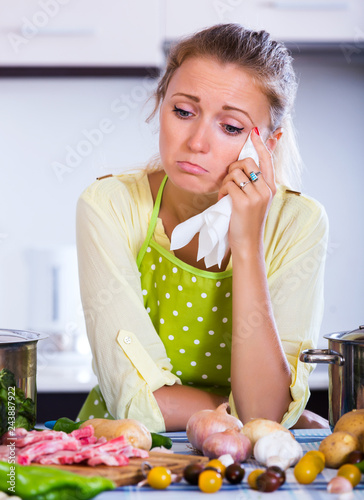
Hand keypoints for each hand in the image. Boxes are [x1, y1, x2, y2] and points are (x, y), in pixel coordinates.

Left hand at [218, 127, 276, 253]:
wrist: (248, 243)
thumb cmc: (248, 221)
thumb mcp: (257, 200)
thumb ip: (255, 183)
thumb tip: (246, 166)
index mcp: (271, 187)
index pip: (267, 159)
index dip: (260, 144)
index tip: (254, 132)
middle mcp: (266, 189)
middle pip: (247, 162)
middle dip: (233, 168)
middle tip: (229, 182)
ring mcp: (256, 196)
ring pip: (235, 172)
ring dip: (225, 182)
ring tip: (226, 195)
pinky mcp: (244, 202)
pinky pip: (228, 185)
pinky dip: (222, 192)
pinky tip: (223, 201)